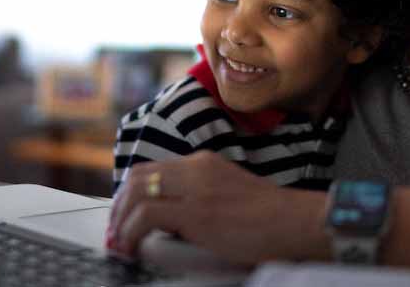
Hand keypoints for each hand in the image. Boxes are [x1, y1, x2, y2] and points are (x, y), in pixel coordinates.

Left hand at [107, 151, 328, 263]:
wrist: (295, 222)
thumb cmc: (270, 217)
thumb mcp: (229, 193)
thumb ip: (200, 197)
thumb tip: (169, 218)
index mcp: (204, 163)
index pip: (152, 168)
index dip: (129, 193)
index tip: (123, 215)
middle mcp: (197, 169)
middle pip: (138, 176)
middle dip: (119, 205)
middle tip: (115, 230)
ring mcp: (196, 188)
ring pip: (136, 192)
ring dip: (120, 220)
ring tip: (120, 242)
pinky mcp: (197, 212)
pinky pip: (147, 216)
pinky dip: (131, 231)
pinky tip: (131, 246)